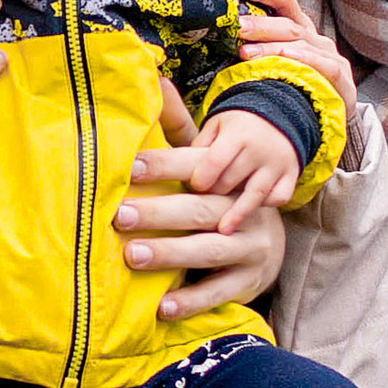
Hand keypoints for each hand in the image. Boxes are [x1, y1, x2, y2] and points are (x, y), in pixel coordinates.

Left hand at [114, 145, 289, 322]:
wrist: (268, 246)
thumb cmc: (218, 200)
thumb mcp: (205, 166)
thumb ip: (178, 131)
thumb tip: (155, 80)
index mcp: (228, 179)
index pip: (195, 168)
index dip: (163, 166)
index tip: (129, 167)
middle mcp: (242, 210)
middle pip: (200, 209)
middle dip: (158, 212)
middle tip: (119, 215)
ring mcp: (249, 247)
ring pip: (209, 250)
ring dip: (170, 253)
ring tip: (132, 256)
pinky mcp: (248, 281)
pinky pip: (218, 291)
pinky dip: (190, 300)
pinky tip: (161, 307)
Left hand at [181, 107, 301, 233]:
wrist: (280, 119)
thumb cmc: (238, 127)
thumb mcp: (216, 125)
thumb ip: (197, 145)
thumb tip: (169, 170)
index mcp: (237, 134)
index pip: (215, 161)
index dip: (201, 178)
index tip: (193, 188)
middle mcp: (259, 149)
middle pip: (231, 181)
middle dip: (214, 194)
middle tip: (199, 205)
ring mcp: (277, 164)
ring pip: (254, 194)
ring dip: (237, 213)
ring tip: (222, 230)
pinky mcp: (291, 176)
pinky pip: (279, 197)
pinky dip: (266, 206)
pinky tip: (251, 214)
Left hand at [235, 0, 357, 117]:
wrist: (329, 122)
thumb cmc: (292, 89)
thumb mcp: (270, 65)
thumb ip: (251, 50)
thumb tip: (216, 38)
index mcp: (297, 29)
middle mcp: (314, 39)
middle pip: (288, 24)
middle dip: (260, 24)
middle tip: (237, 26)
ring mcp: (329, 57)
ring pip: (300, 44)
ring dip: (272, 46)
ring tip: (247, 51)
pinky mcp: (341, 79)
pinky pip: (324, 65)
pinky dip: (304, 60)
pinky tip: (286, 58)